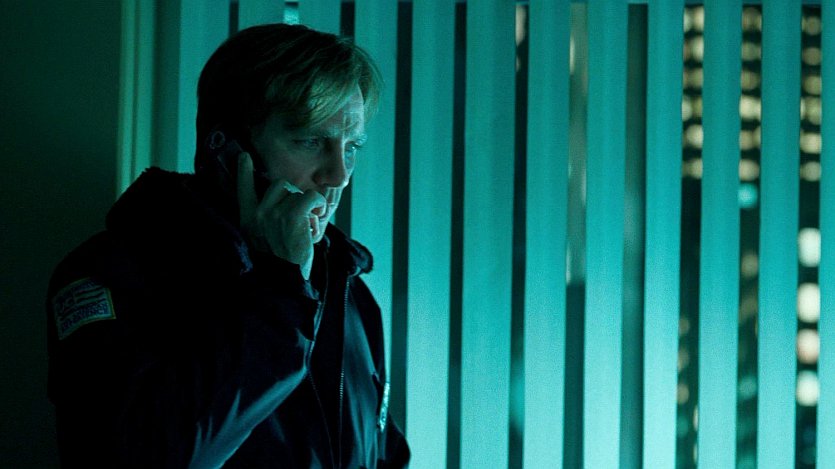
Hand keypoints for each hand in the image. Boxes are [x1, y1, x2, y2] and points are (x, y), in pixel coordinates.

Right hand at [237, 152, 325, 279]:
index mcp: (248, 221)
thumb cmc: (282, 263)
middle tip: (298, 219)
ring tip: (304, 227)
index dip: (244, 172)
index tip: (244, 156)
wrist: (286, 282)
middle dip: (293, 197)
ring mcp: (273, 215)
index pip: (243, 191)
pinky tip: (314, 223)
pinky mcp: (292, 216)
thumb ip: (267, 220)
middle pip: (279, 185)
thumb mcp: (266, 240)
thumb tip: (285, 199)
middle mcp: (258, 215)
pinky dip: (318, 207)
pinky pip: (310, 197)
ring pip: (297, 192)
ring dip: (306, 207)